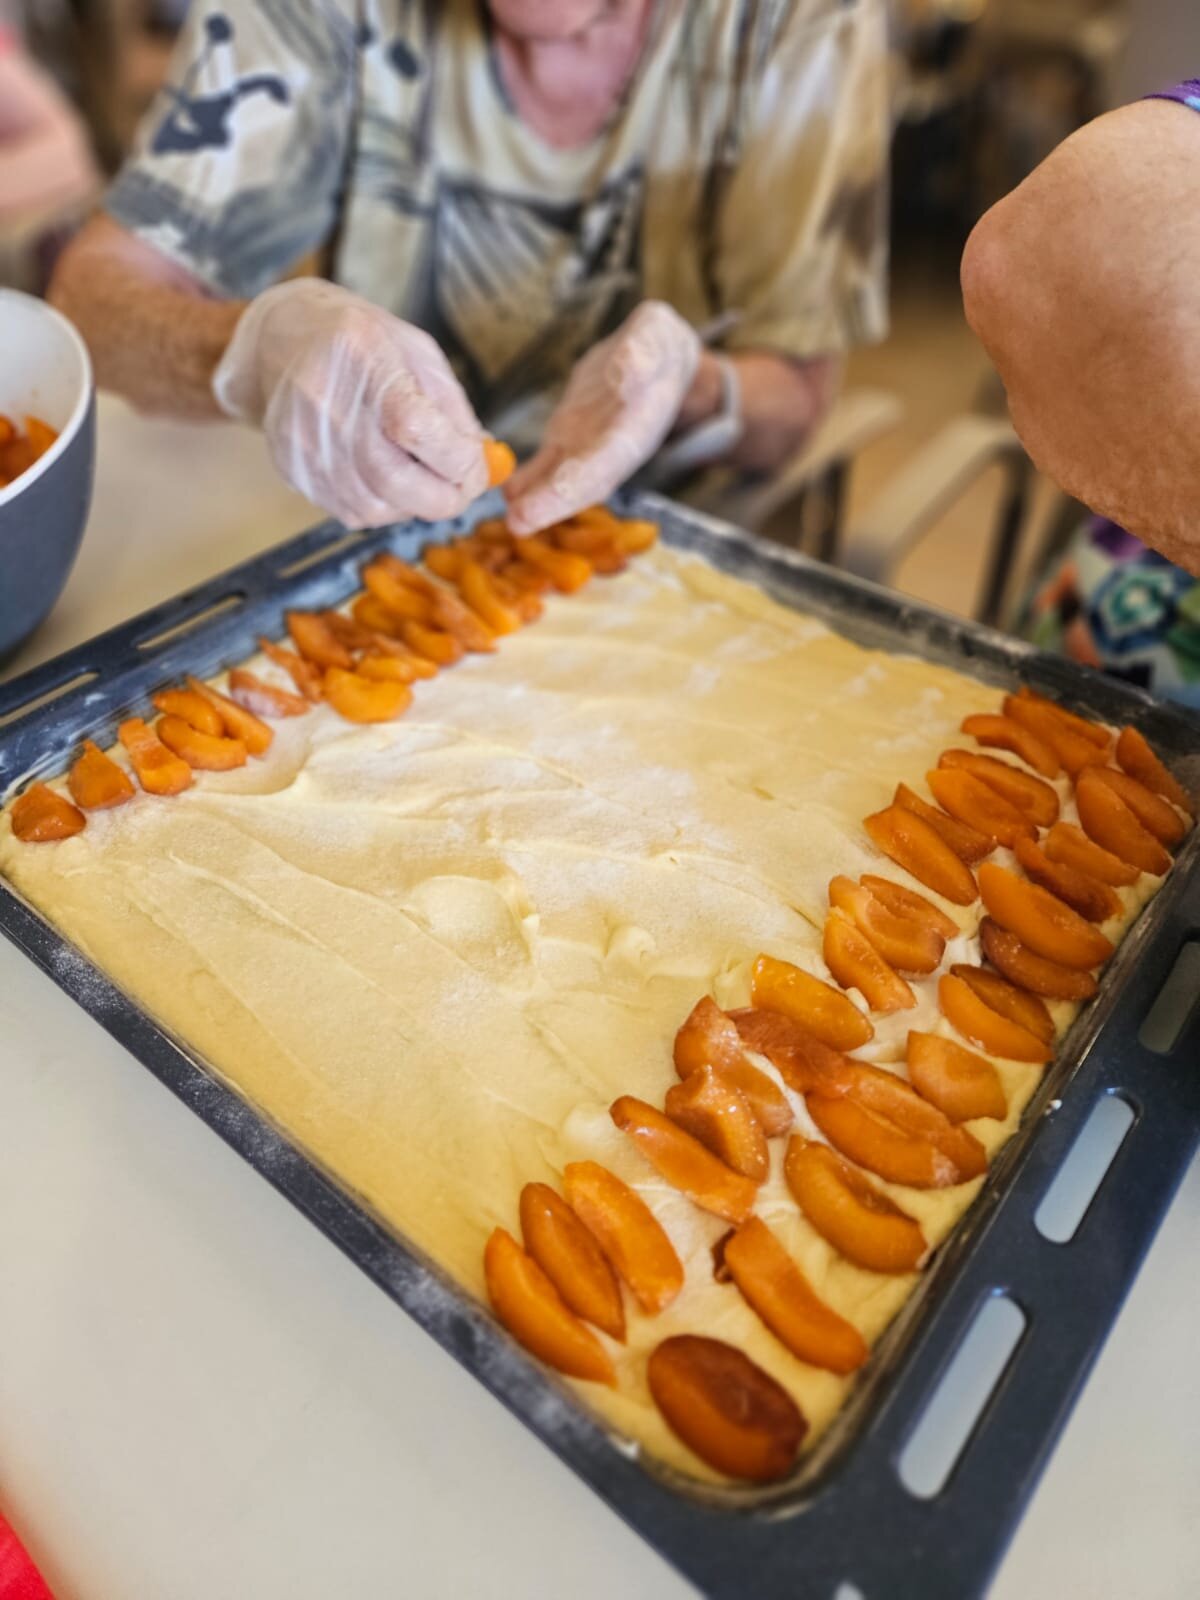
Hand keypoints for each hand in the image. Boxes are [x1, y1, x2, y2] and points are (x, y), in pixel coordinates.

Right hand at [213, 279, 488, 526]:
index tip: (477, 470)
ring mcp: (305, 442)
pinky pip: (351, 511)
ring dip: (413, 505)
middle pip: (394, 479)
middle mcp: (327, 403)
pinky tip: (388, 481)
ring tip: (423, 480)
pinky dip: (384, 507)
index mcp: (364, 358)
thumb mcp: (416, 352)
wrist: (280, 342)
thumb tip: (483, 462)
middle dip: (443, 498)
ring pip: (375, 506)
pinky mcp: (295, 471)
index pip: (416, 428)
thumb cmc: (358, 343)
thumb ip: (452, 408)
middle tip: (461, 492)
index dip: (458, 461)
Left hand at [505, 301, 700, 534]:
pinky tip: (505, 491)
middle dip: (552, 504)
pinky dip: (527, 482)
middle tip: (518, 523)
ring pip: (561, 480)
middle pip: (583, 483)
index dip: (584, 479)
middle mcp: (612, 449)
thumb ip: (643, 351)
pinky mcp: (567, 441)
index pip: (609, 459)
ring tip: (510, 519)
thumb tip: (627, 370)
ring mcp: (587, 449)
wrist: (655, 361)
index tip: (558, 496)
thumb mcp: (657, 334)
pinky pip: (546, 466)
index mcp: (636, 427)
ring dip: (536, 502)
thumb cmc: (658, 345)